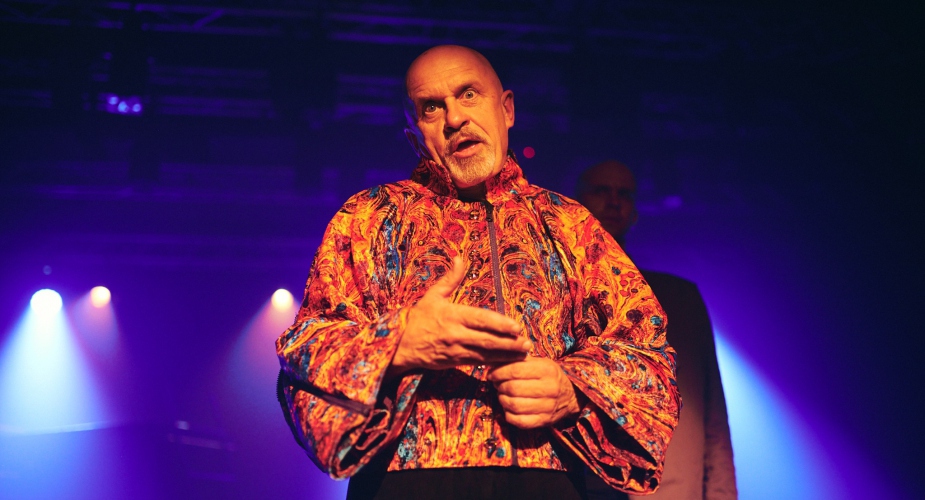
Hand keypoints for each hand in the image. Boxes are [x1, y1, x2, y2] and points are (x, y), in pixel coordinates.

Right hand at [386, 257, 530, 378]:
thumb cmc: (419, 318)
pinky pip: (478, 363)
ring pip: (485, 354)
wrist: (400, 345)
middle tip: (527, 342)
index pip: (480, 319)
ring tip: (524, 353)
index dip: (499, 324)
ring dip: (506, 355)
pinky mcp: (455, 362)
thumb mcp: (432, 295)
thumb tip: (459, 257)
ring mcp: (455, 350)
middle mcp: (455, 334)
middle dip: (509, 343)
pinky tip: (509, 362)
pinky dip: (495, 363)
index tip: (516, 326)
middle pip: (486, 339)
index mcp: (452, 315)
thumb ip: (450, 279)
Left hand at [488, 356, 580, 428]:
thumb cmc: (550, 377)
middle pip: (513, 388)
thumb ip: (520, 361)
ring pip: (514, 405)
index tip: (492, 374)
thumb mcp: (541, 363)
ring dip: (502, 400)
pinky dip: (508, 415)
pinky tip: (508, 408)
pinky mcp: (544, 421)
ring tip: (502, 395)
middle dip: (499, 386)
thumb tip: (495, 361)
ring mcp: (548, 407)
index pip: (516, 370)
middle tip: (497, 384)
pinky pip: (519, 421)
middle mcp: (550, 388)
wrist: (572, 396)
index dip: (499, 372)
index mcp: (547, 370)